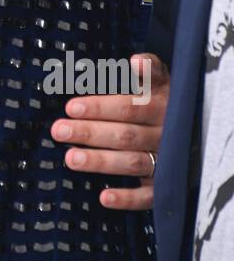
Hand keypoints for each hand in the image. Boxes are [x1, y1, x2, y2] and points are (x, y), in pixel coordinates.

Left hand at [49, 52, 169, 210]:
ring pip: (133, 162)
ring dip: (101, 162)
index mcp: (162, 105)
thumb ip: (149, 67)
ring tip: (70, 159)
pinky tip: (103, 197)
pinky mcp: (165, 184)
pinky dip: (127, 199)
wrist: (200, 126)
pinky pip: (148, 196)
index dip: (101, 108)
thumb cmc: (165, 97)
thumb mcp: (163, 77)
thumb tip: (135, 62)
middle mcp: (165, 133)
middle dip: (90, 133)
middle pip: (125, 135)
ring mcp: (166, 160)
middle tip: (59, 130)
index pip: (130, 106)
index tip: (71, 106)